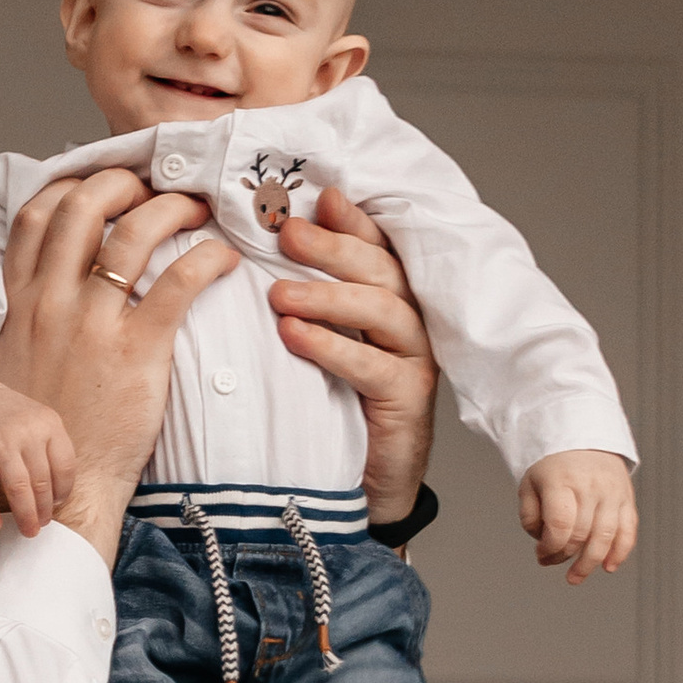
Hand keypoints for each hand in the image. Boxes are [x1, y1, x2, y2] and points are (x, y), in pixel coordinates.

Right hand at [0, 170, 239, 563]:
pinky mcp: (137, 351)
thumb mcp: (21, 366)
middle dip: (125, 182)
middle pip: (83, 205)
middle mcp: (52, 304)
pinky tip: (224, 259)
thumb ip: (37, 321)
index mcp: (22, 306)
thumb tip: (64, 292)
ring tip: (199, 211)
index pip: (34, 217)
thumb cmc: (51, 433)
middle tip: (157, 189)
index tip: (104, 183)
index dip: (71, 185)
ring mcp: (93, 325)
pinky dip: (208, 257)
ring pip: (135, 231)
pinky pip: (179, 280)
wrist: (59, 491)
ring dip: (174, 207)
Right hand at [0, 379, 76, 537]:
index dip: (63, 491)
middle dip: (44, 509)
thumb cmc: (13, 421)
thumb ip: (52, 452)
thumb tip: (56, 499)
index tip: (58, 504)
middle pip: (41, 481)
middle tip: (42, 524)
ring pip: (17, 487)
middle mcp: (25, 431)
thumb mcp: (40, 423)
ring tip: (28, 530)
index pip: (65, 466)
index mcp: (48, 423)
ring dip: (24, 514)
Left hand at [267, 187, 437, 525]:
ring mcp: (414, 357)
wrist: (359, 483)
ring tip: (277, 294)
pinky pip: (371, 365)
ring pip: (380, 309)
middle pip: (379, 268)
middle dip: (332, 247)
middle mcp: (408, 321)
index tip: (317, 199)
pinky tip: (294, 337)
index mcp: (388, 300)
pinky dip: (331, 347)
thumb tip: (268, 251)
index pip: (375, 246)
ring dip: (326, 296)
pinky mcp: (408, 397)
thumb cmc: (331, 409)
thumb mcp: (313, 345)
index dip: (351, 221)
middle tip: (286, 234)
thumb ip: (300, 301)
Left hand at [519, 447, 637, 582]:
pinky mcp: (627, 498)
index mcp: (562, 481)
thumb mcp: (529, 484)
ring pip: (606, 536)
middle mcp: (591, 486)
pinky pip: (628, 529)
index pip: (561, 524)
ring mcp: (612, 492)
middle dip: (563, 556)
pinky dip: (621, 551)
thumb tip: (543, 542)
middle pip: (581, 533)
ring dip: (590, 563)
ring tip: (575, 577)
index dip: (550, 547)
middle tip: (550, 560)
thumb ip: (529, 515)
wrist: (584, 438)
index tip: (540, 553)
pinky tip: (609, 567)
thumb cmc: (553, 467)